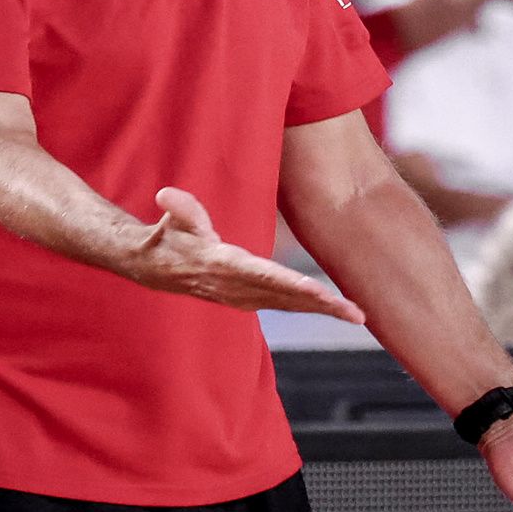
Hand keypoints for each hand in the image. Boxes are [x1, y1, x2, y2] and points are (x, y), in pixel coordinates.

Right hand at [121, 187, 365, 322]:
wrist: (155, 269)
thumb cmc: (168, 237)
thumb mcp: (171, 220)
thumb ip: (179, 209)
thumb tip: (167, 196)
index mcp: (223, 265)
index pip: (262, 275)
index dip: (290, 285)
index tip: (317, 292)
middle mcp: (236, 287)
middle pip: (285, 297)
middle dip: (320, 306)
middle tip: (354, 313)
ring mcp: (242, 297)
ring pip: (289, 305)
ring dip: (322, 311)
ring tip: (357, 315)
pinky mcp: (248, 299)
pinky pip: (284, 305)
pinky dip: (310, 309)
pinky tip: (336, 311)